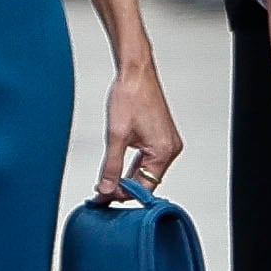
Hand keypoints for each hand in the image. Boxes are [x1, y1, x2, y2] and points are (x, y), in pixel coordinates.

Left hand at [98, 58, 184, 196]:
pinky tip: (118, 169)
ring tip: (106, 182)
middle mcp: (170, 149)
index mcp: (163, 151)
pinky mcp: (161, 138)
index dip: (122, 195)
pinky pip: (147, 161)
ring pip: (146, 172)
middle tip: (100, 192)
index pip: (144, 187)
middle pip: (146, 181)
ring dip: (126, 178)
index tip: (103, 198)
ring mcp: (167, 143)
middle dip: (123, 187)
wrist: (135, 72)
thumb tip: (106, 188)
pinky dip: (132, 167)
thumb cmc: (130, 95)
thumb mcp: (116, 135)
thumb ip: (111, 166)